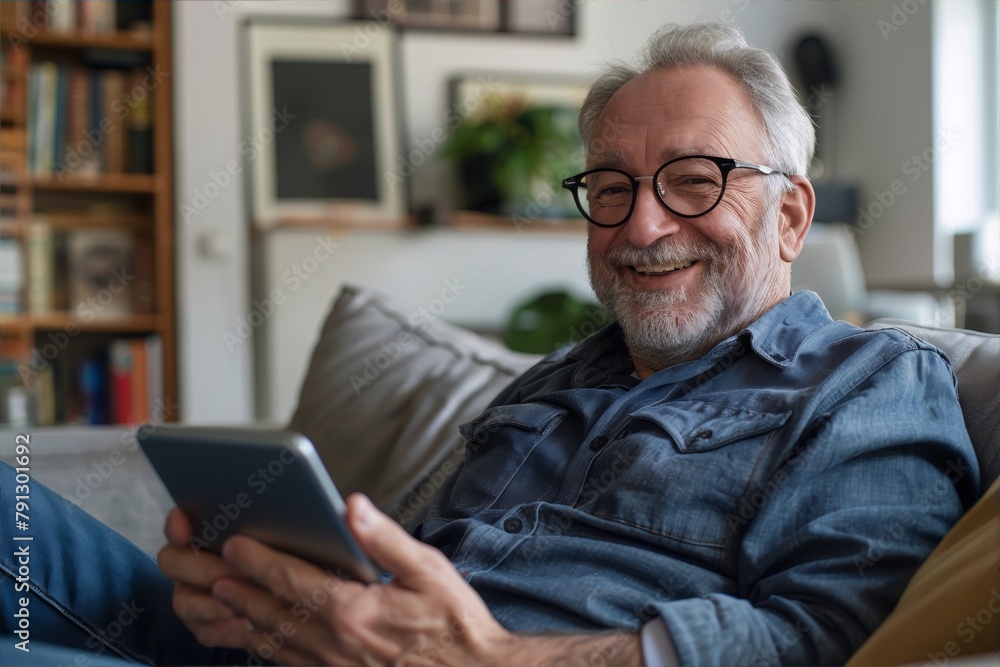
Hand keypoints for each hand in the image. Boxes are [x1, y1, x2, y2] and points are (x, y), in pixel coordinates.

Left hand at [178, 493, 510, 665]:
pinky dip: (260, 644)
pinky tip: (254, 632)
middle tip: (203, 568)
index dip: (257, 561)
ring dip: (238, 617)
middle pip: (268, 611)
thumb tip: (352, 507)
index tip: (233, 544)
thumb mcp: (428, 570)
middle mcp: (331, 642)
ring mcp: (329, 666)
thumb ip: (384, 539)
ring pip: (269, 640)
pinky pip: (285, 661)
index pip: (290, 581)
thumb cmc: (454, 624)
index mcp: (351, 610)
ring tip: (214, 596)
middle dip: (231, 587)